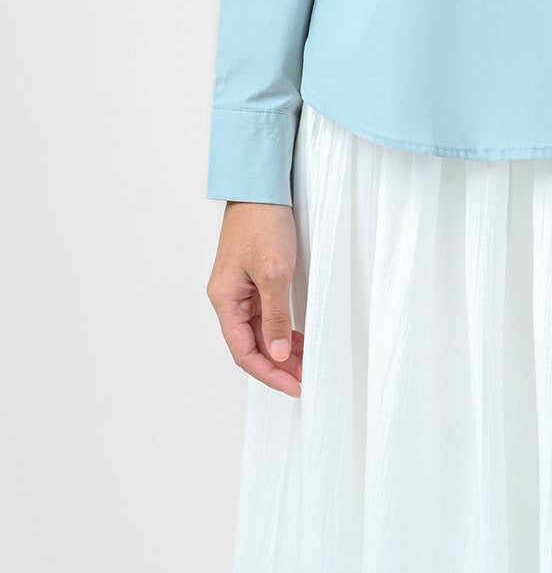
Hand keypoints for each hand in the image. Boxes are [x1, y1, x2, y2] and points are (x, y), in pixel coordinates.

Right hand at [207, 202, 303, 397]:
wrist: (262, 186)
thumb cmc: (263, 223)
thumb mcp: (274, 272)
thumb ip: (275, 315)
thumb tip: (275, 354)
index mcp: (225, 300)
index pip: (243, 351)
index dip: (268, 373)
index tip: (294, 386)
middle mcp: (228, 298)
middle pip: (250, 344)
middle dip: (277, 365)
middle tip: (305, 377)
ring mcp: (240, 289)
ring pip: (259, 331)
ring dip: (280, 349)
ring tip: (306, 362)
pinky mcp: (253, 278)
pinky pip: (264, 314)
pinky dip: (280, 328)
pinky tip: (297, 337)